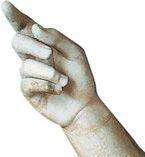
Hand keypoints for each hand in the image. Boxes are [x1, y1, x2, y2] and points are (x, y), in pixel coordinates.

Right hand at [4, 3, 96, 125]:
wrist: (84, 107)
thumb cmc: (80, 78)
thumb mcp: (75, 54)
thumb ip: (57, 38)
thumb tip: (35, 28)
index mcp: (42, 43)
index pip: (24, 26)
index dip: (13, 15)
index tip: (5, 5)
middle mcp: (32, 56)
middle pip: (18, 41)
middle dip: (33, 46)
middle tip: (49, 54)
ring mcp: (29, 74)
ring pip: (26, 66)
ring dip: (48, 72)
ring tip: (63, 81)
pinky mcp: (29, 91)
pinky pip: (28, 84)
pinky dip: (45, 85)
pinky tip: (58, 90)